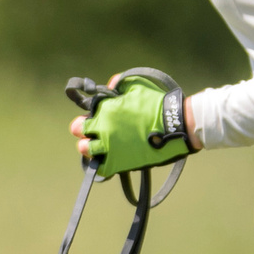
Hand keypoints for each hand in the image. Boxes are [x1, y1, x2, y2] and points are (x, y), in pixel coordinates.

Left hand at [72, 72, 193, 176]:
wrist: (175, 125)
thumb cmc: (158, 103)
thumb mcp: (137, 85)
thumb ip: (119, 83)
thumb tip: (109, 86)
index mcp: (105, 109)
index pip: (85, 112)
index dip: (88, 115)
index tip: (96, 116)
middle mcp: (103, 128)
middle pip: (78, 130)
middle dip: (83, 129)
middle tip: (93, 130)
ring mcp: (110, 147)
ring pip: (85, 149)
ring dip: (89, 147)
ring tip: (99, 146)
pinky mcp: (120, 162)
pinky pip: (101, 169)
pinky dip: (101, 165)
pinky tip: (107, 160)